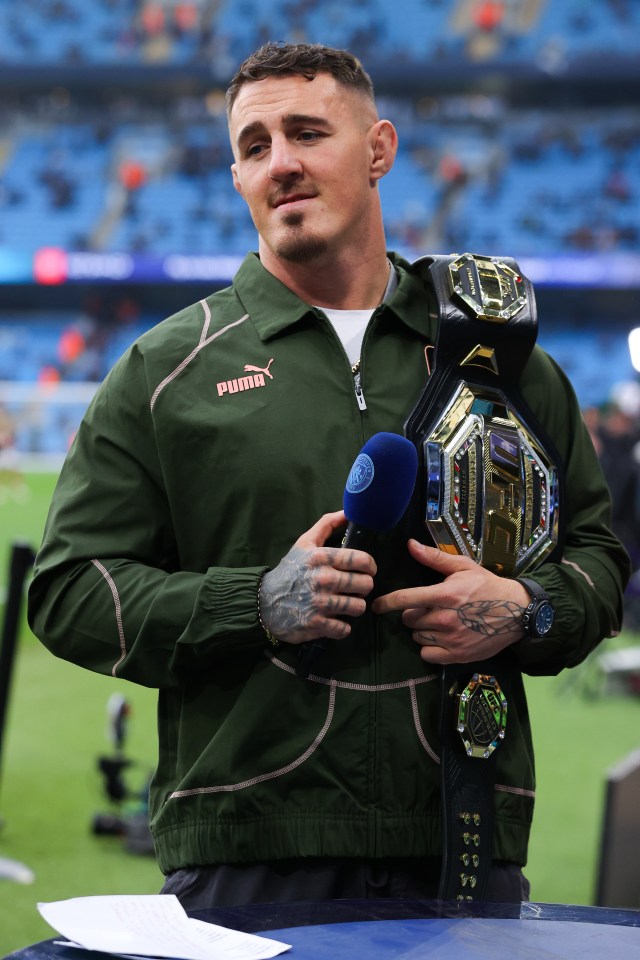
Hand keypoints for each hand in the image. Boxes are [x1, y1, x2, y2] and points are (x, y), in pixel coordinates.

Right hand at [259, 510, 376, 644]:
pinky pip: (344, 629)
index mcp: (321, 557)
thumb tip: (348, 512)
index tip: (367, 570)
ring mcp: (320, 602)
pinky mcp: (316, 624)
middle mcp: (322, 579)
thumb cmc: (289, 571)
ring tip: (346, 604)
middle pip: (365, 584)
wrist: (263, 602)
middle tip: (354, 588)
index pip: (361, 559)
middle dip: (363, 587)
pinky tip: (335, 621)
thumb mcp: (304, 543)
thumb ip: (326, 525)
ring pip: (359, 607)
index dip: (370, 565)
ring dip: (355, 607)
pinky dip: (342, 628)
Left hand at [372, 539, 528, 663]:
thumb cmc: (488, 586)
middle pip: (409, 620)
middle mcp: (445, 619)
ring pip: (418, 637)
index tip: (376, 606)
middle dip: (413, 613)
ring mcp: (452, 639)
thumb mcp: (463, 567)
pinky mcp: (458, 655)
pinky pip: (428, 655)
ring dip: (421, 630)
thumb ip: (434, 558)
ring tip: (437, 622)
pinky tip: (440, 638)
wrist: (517, 611)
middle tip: (428, 608)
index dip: (386, 603)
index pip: (405, 600)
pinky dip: (429, 648)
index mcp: (444, 595)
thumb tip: (410, 545)